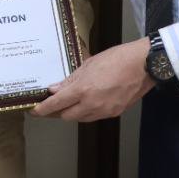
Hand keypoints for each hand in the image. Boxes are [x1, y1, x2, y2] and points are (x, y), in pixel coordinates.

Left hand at [33, 38, 151, 120]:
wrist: (144, 65)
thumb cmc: (117, 58)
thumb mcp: (89, 64)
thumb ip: (71, 80)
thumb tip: (55, 89)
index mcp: (83, 90)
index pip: (56, 105)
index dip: (42, 109)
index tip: (34, 111)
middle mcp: (92, 105)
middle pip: (66, 116)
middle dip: (56, 112)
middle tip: (49, 106)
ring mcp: (104, 111)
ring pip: (80, 118)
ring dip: (71, 113)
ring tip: (68, 103)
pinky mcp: (114, 113)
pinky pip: (94, 116)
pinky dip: (86, 112)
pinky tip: (86, 102)